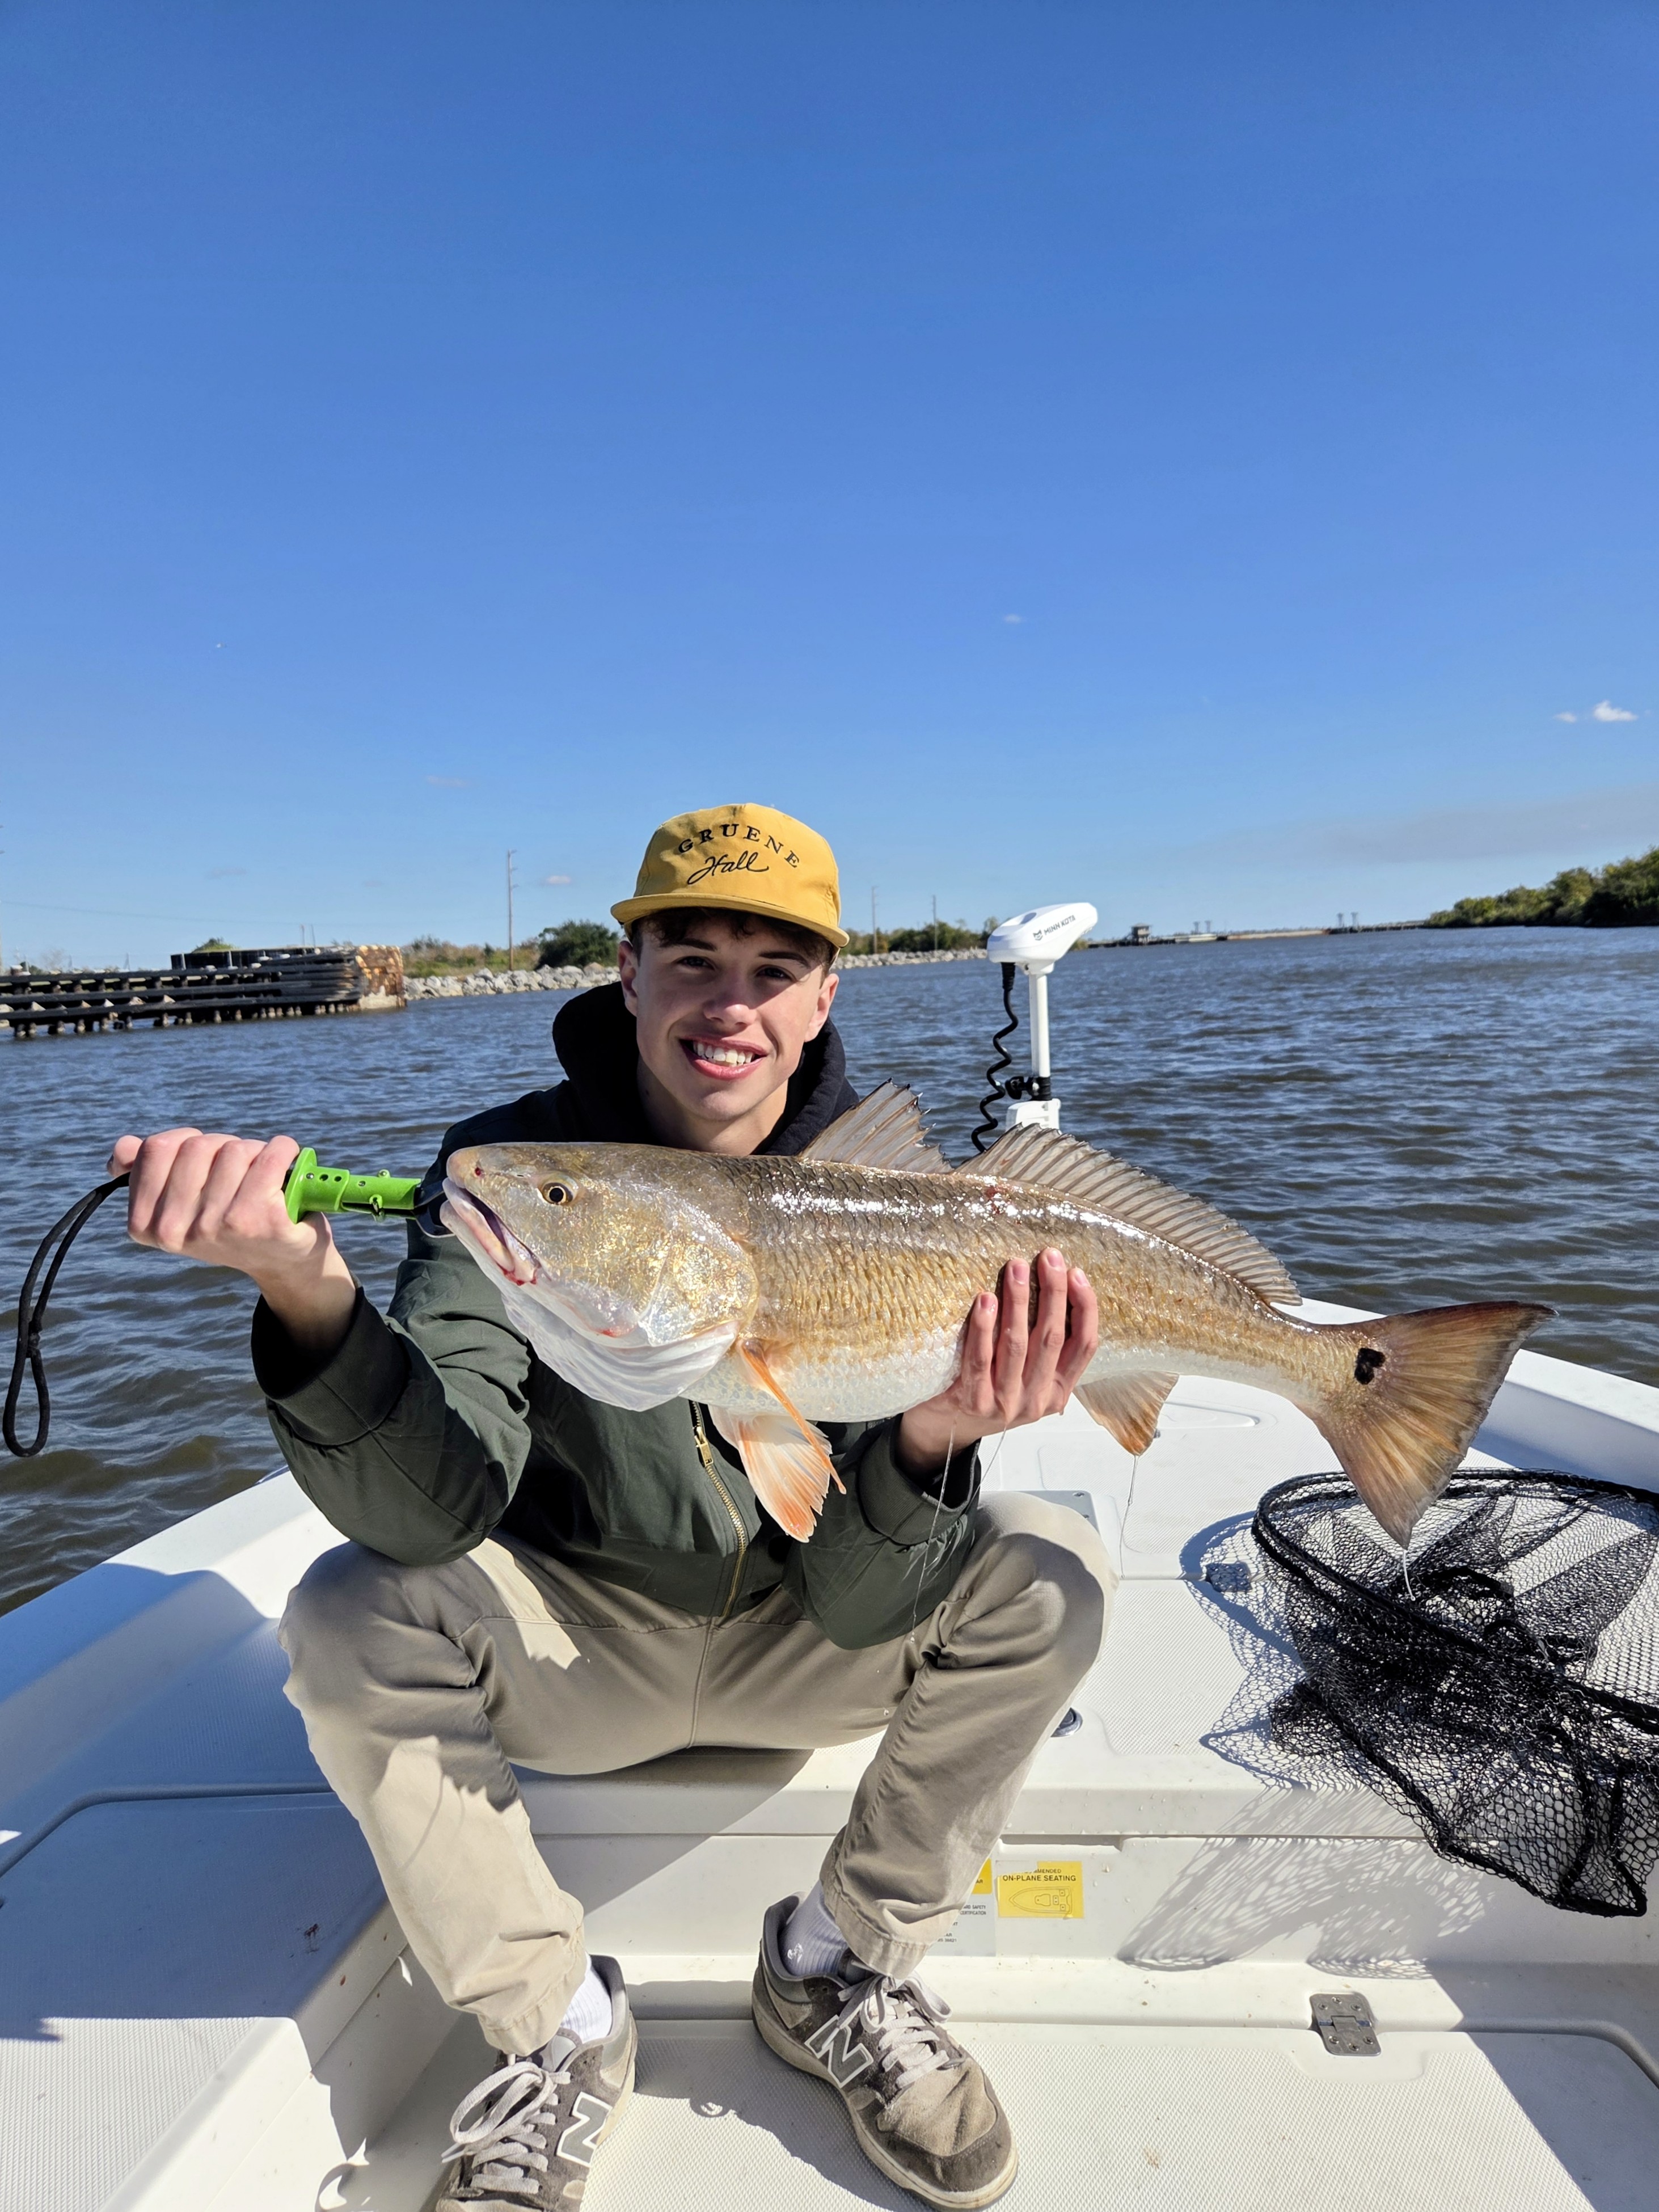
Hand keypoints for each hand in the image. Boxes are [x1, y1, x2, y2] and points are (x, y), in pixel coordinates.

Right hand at [109, 1129, 356, 1356]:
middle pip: (197, 1146)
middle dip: (223, 1147)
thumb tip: (123, 1148)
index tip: (205, 1161)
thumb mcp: (183, 1201)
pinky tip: (288, 1163)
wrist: (284, 1261)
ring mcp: (217, 1227)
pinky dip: (284, 1150)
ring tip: (262, 1180)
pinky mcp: (260, 1220)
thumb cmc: (231, 1221)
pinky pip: (271, 1156)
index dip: (187, 1141)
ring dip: (255, 1153)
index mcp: (145, 1225)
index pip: (156, 1148)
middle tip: (239, 1174)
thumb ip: (150, 1171)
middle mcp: (176, 1231)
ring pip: (235, 1150)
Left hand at [895, 1248, 1098, 1477]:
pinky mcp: (975, 1402)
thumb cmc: (989, 1389)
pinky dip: (983, 1327)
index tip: (1076, 1273)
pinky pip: (981, 1359)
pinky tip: (985, 1300)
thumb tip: (1054, 1285)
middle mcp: (1037, 1399)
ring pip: (1018, 1344)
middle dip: (1053, 1292)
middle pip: (1052, 1338)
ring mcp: (1006, 1403)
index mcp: (1058, 1390)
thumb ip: (1042, 1345)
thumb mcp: (1027, 1374)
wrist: (946, 1428)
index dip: (1085, 1307)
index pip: (1084, 1345)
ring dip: (1019, 1301)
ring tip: (1016, 1267)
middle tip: (1048, 1257)